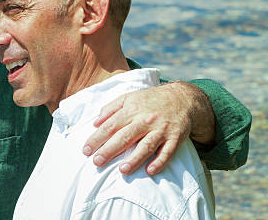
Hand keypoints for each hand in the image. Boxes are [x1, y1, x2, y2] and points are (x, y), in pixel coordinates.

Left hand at [82, 81, 214, 174]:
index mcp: (131, 110)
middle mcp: (145, 120)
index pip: (110, 126)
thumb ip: (110, 109)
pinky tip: (150, 171)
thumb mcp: (128, 97)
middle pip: (125, 137)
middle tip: (97, 162)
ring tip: (122, 170)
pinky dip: (159, 162)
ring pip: (146, 146)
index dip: (97, 138)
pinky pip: (167, 152)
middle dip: (110, 150)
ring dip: (135, 159)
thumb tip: (95, 123)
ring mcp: (161, 129)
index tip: (86, 150)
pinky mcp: (175, 138)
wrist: (181, 98)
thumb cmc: (149, 100)